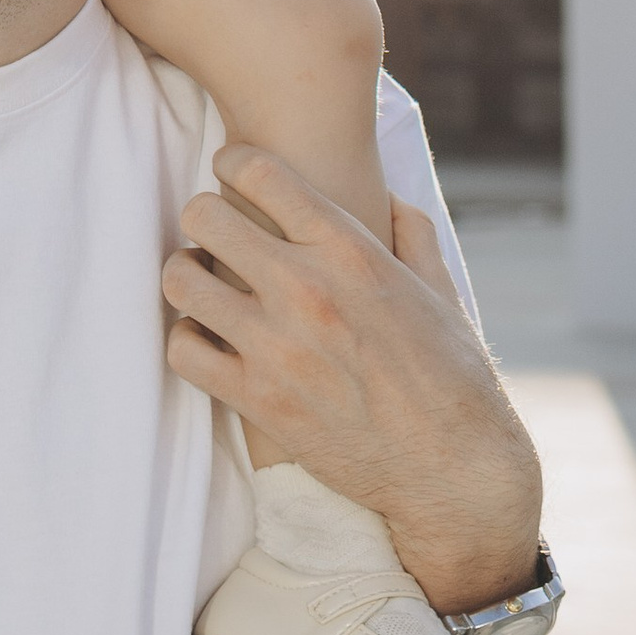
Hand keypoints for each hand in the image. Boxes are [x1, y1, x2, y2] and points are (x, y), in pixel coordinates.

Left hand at [162, 148, 541, 614]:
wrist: (455, 471)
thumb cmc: (455, 377)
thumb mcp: (440, 288)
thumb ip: (409, 231)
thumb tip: (386, 193)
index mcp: (351, 251)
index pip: (259, 172)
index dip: (233, 163)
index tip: (230, 174)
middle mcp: (307, 289)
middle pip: (203, 215)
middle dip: (204, 218)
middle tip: (215, 236)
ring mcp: (277, 346)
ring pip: (180, 280)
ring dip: (186, 277)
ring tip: (205, 287)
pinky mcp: (257, 401)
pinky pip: (183, 350)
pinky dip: (188, 340)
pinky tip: (210, 341)